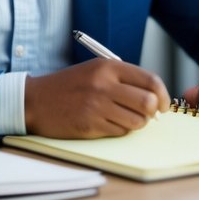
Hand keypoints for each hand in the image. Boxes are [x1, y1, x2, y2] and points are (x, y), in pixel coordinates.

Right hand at [24, 60, 169, 138]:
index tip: (163, 104)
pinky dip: (119, 130)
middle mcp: (104, 85)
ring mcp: (97, 106)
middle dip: (153, 112)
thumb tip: (154, 98)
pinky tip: (107, 124)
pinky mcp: (89, 125)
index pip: (150, 80)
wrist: (35, 100)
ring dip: (136, 123)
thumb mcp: (95, 70)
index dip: (163, 95)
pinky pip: (119, 132)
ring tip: (125, 119)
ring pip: (137, 121)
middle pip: (148, 102)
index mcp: (108, 67)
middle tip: (148, 115)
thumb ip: (123, 79)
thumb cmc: (69, 86)